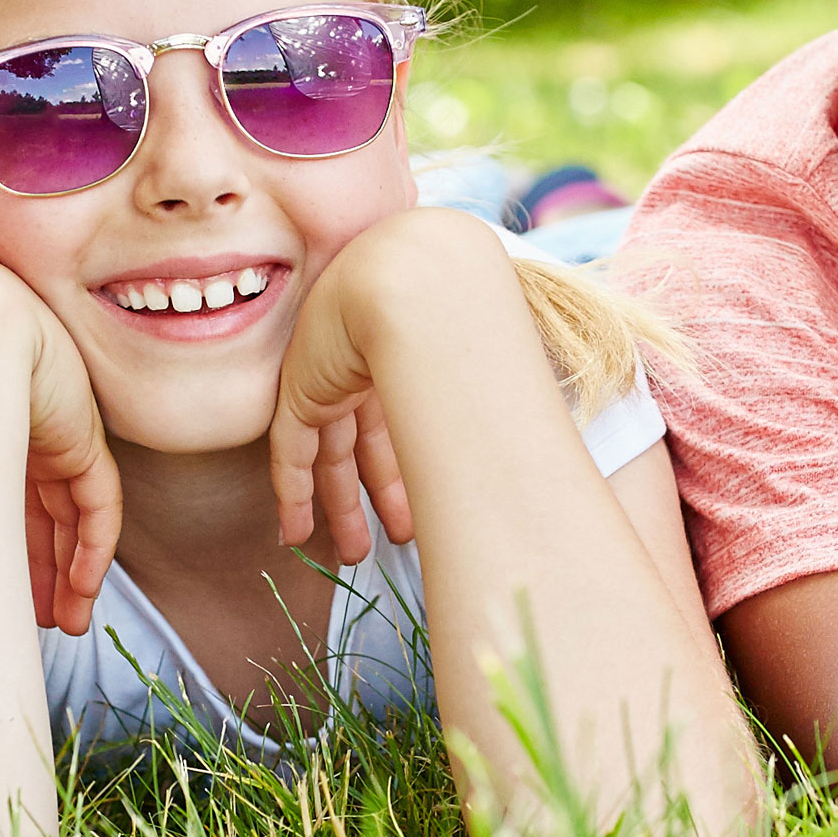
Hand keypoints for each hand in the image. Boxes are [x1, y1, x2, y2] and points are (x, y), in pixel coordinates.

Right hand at [15, 296, 127, 636]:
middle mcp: (17, 426)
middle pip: (37, 511)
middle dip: (37, 568)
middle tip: (37, 621)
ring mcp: (53, 431)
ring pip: (70, 516)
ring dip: (67, 574)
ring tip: (63, 624)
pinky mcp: (82, 439)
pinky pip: (97, 507)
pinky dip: (91, 554)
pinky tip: (82, 594)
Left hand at [270, 211, 512, 564]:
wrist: (413, 281)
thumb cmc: (458, 314)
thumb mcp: (476, 360)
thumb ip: (488, 399)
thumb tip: (546, 450)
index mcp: (405, 358)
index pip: (398, 426)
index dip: (403, 477)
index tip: (414, 523)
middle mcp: (366, 369)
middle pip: (364, 446)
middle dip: (375, 498)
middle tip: (386, 546)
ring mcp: (329, 378)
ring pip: (330, 456)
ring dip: (341, 507)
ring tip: (355, 555)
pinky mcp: (301, 391)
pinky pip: (291, 454)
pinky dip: (294, 494)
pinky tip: (296, 533)